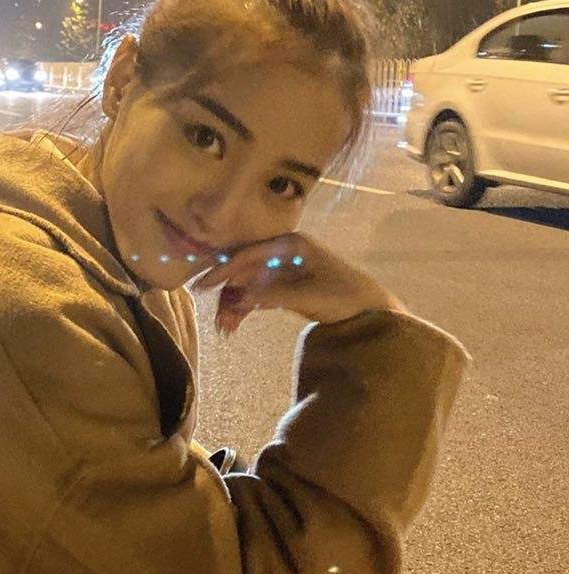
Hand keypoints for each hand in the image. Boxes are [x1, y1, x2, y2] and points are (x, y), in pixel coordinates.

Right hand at [190, 232, 406, 333]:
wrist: (371, 309)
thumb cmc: (345, 295)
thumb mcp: (309, 296)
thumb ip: (272, 295)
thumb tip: (237, 299)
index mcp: (290, 244)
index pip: (248, 254)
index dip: (224, 270)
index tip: (203, 286)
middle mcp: (283, 252)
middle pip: (243, 269)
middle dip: (227, 293)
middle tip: (215, 318)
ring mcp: (283, 269)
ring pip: (247, 284)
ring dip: (234, 305)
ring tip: (225, 329)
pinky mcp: (284, 286)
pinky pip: (256, 294)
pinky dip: (245, 308)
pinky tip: (234, 325)